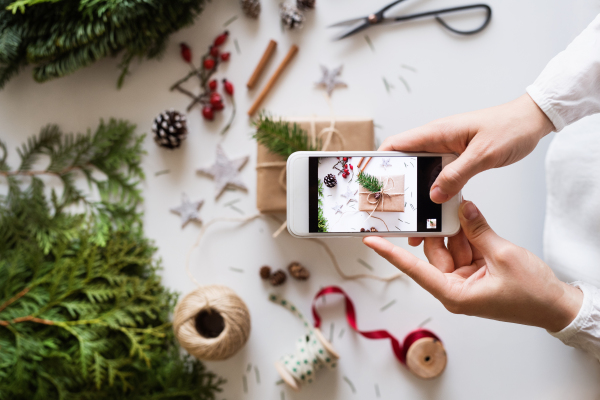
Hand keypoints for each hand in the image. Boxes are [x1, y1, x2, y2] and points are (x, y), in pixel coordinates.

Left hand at [363, 201, 581, 331]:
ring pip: (449, 247)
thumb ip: (478, 230)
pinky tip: (471, 219)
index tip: (372, 242)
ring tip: (463, 211)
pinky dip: (467, 235)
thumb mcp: (503, 255)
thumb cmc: (531, 294)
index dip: (392, 255)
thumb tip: (462, 208)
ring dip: (457, 230)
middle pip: (434, 252)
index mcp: (454, 294)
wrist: (555, 305)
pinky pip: (463, 248)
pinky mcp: (474, 272)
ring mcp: (464, 280)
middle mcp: (454, 288)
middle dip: (438, 230)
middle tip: (440, 205)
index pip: (415, 270)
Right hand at [380, 94, 554, 202]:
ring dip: (416, 193)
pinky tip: (435, 209)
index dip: (379, 162)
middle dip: (396, 185)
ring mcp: (446, 150)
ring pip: (422, 174)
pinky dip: (435, 192)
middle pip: (405, 163)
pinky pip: (440, 177)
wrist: (531, 121)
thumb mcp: (483, 154)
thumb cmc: (509, 129)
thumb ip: (457, 175)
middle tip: (390, 208)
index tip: (369, 181)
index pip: (396, 145)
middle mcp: (436, 141)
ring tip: (412, 218)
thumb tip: (434, 195)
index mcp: (436, 133)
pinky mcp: (457, 159)